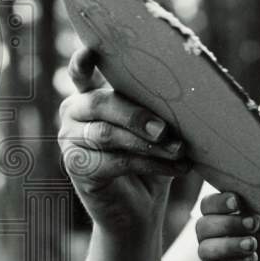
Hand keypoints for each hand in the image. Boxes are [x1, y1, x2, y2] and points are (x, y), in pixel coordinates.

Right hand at [57, 47, 191, 236]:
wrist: (140, 209)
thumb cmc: (152, 157)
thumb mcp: (158, 127)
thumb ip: (159, 108)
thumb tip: (188, 95)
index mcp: (92, 94)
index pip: (81, 73)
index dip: (83, 62)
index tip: (90, 51)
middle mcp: (75, 112)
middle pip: (101, 103)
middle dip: (137, 114)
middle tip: (166, 129)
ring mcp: (71, 140)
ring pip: (108, 135)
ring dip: (148, 142)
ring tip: (180, 149)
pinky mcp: (77, 168)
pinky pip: (116, 161)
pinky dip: (152, 163)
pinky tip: (178, 168)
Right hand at [195, 191, 259, 260]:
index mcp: (224, 215)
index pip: (208, 204)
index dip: (218, 202)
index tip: (237, 202)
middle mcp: (214, 236)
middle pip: (203, 226)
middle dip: (227, 223)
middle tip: (253, 224)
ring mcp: (215, 258)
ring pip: (205, 249)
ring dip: (229, 244)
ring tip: (252, 244)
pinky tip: (252, 259)